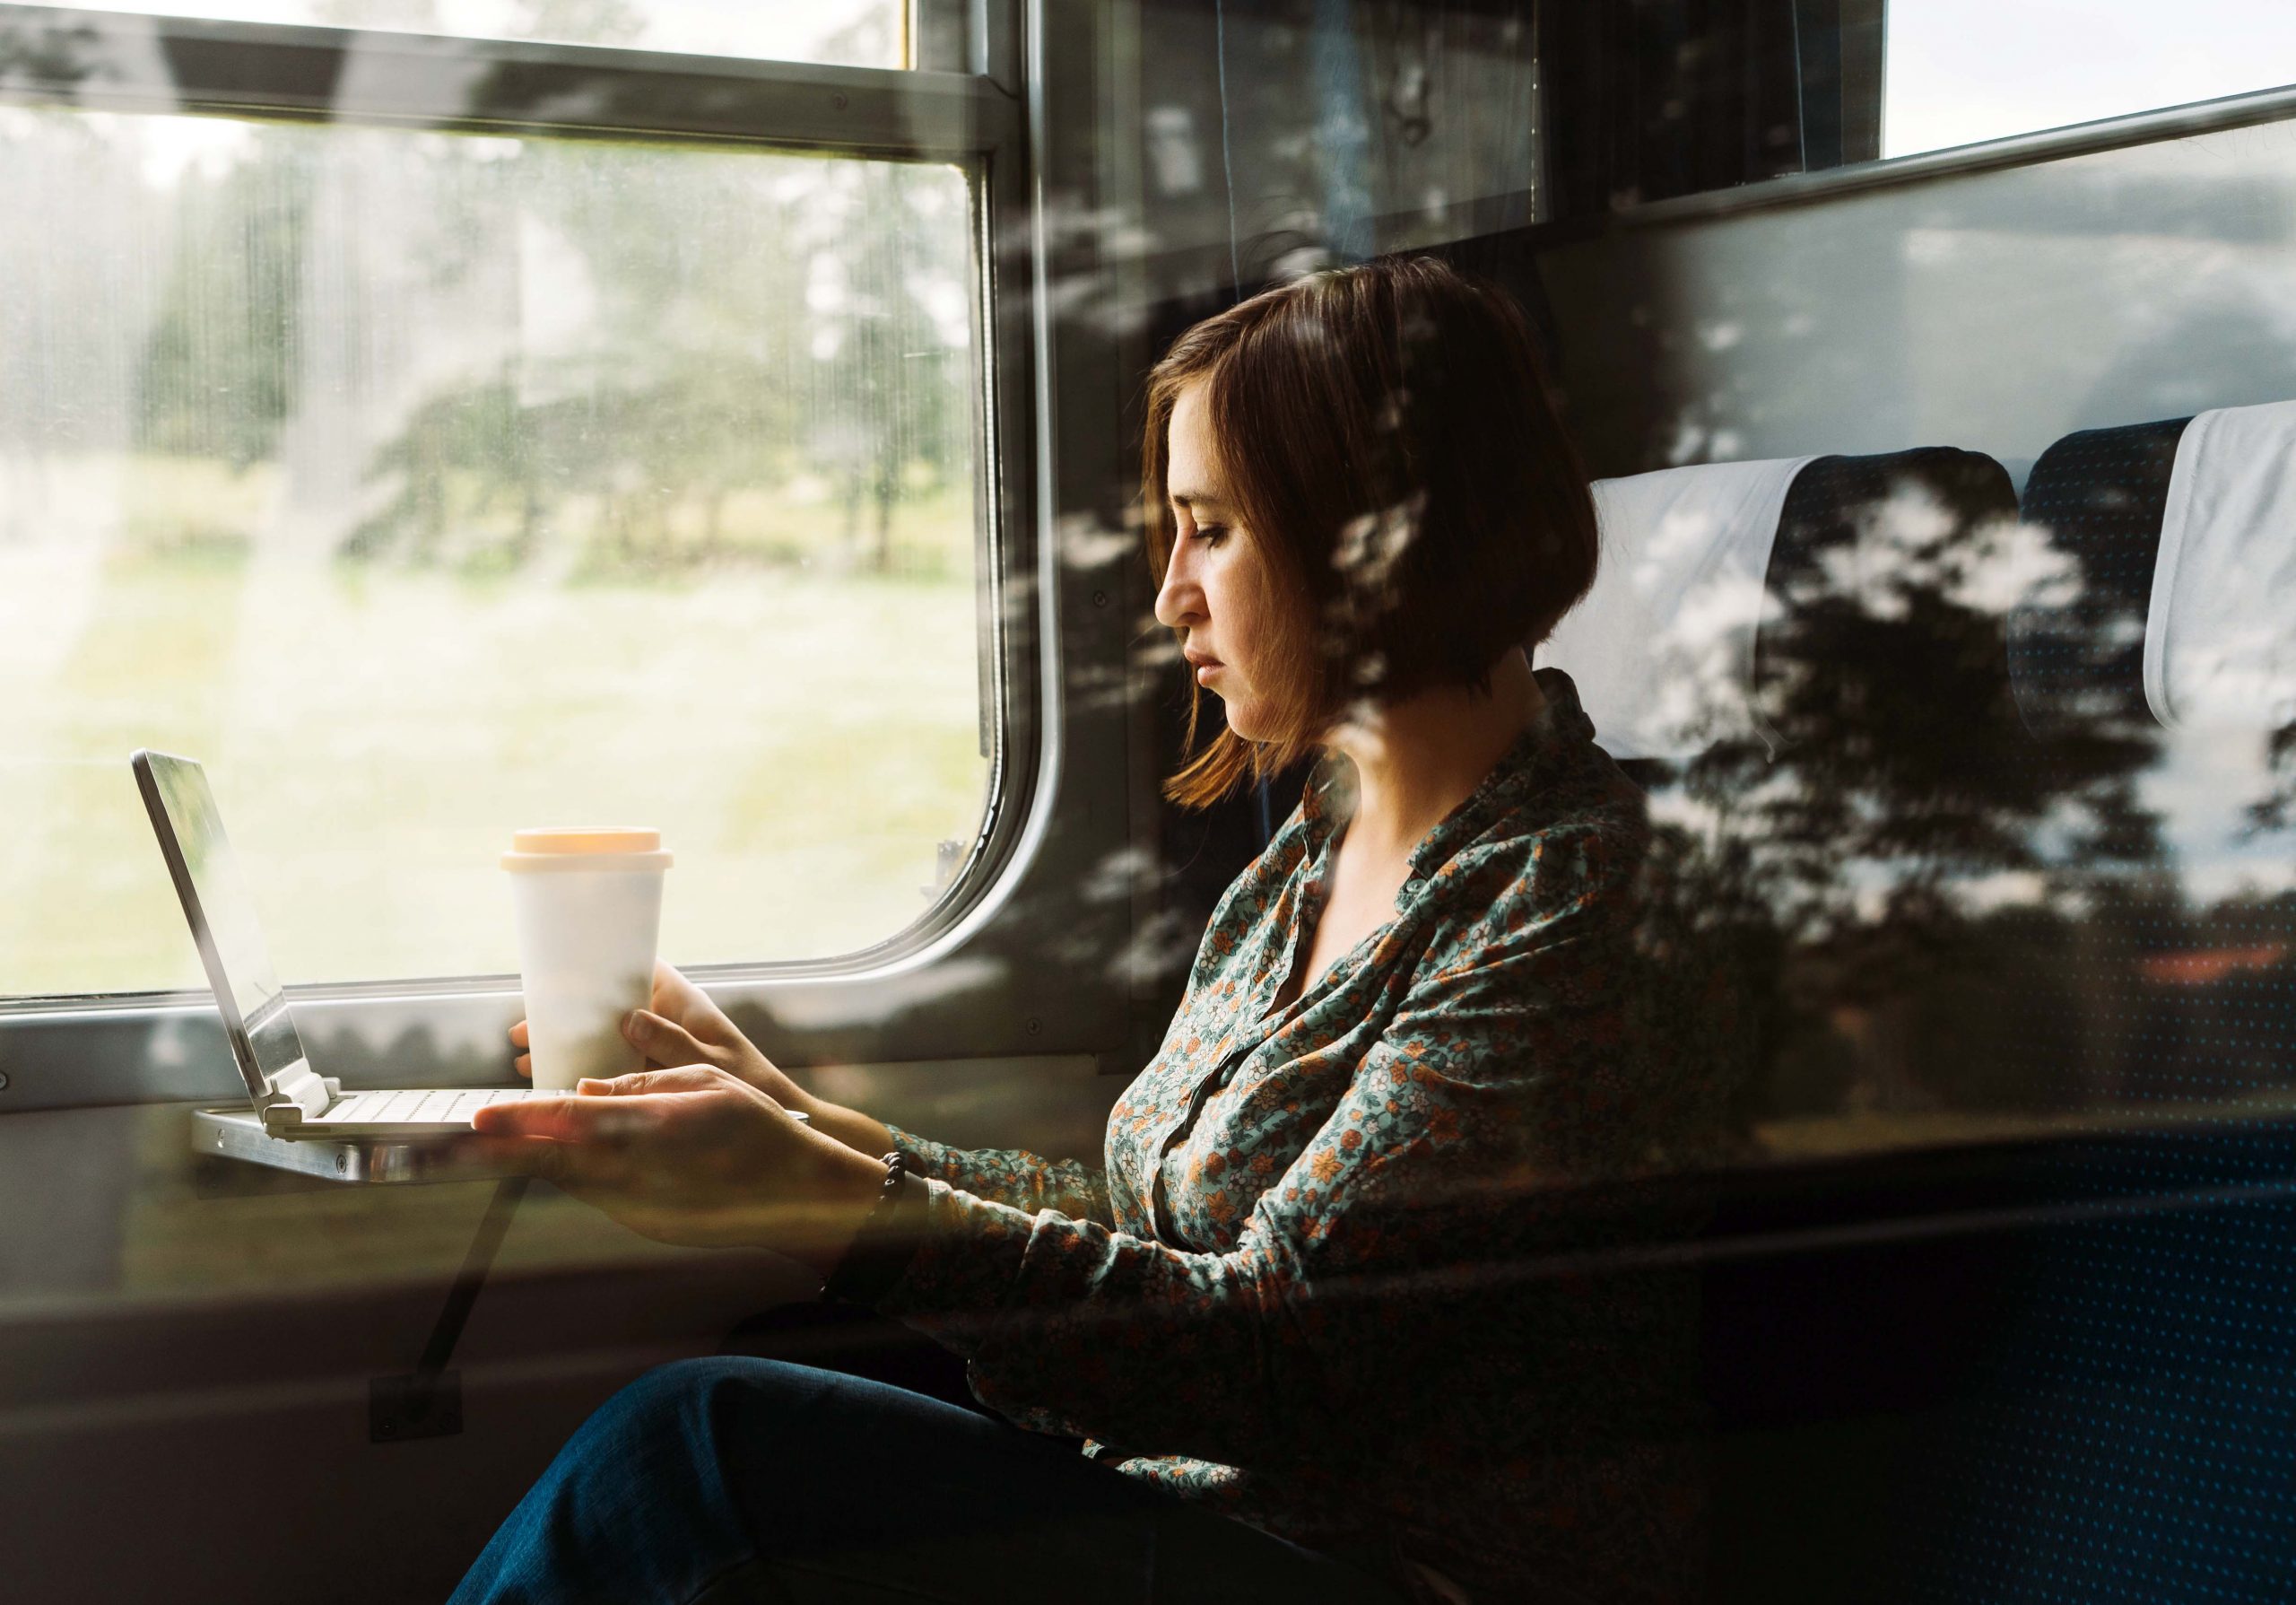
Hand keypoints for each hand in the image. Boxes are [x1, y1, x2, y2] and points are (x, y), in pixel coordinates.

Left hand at [470, 1066, 883, 1270]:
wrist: (797, 1192)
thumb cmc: (757, 1128)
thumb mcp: (704, 1081)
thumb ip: (639, 1084)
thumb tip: (586, 1088)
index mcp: (646, 1127)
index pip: (566, 1120)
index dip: (517, 1119)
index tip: (479, 1116)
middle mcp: (634, 1171)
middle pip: (550, 1162)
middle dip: (501, 1153)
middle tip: (455, 1145)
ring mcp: (636, 1205)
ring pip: (570, 1180)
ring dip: (541, 1161)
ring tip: (509, 1142)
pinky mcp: (644, 1224)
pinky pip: (599, 1194)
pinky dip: (582, 1175)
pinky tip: (584, 1160)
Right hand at [510, 962, 812, 1113]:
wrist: (775, 1117)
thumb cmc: (751, 1085)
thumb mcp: (709, 1063)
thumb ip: (671, 1042)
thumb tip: (629, 1019)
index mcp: (682, 1001)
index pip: (636, 965)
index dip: (597, 964)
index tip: (557, 972)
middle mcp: (667, 1015)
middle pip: (607, 1002)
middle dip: (567, 1013)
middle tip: (526, 1029)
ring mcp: (659, 1042)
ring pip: (604, 1033)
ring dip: (570, 1042)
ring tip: (529, 1057)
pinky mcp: (656, 1068)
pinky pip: (613, 1059)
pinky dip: (585, 1066)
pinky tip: (560, 1081)